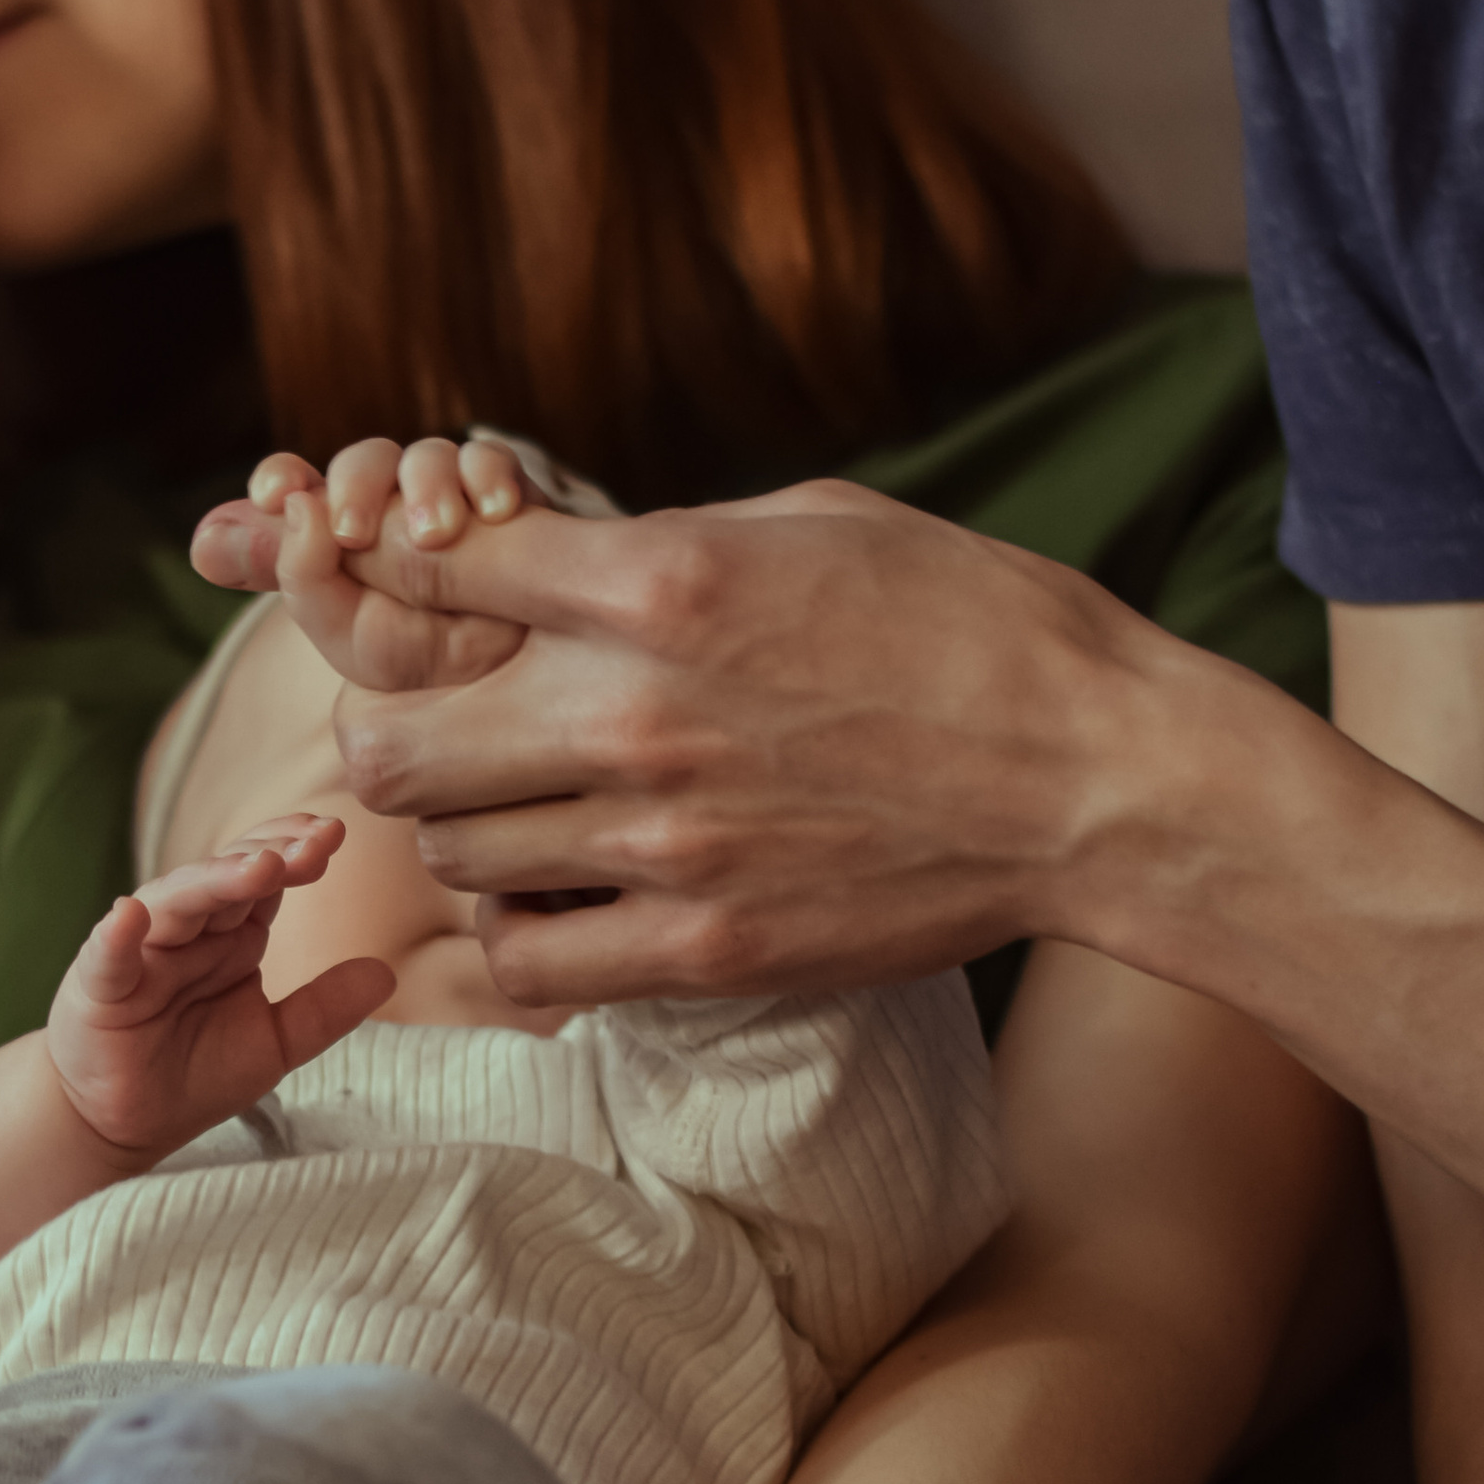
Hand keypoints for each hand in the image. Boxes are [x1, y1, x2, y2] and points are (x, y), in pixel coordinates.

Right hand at [45, 815, 392, 1156]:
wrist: (125, 1125)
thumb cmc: (194, 1074)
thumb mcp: (276, 1043)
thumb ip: (325, 1008)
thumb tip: (387, 972)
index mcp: (230, 935)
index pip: (263, 876)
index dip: (295, 852)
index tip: (334, 835)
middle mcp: (187, 932)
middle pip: (225, 875)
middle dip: (269, 854)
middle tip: (314, 842)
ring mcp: (140, 954)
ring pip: (176, 902)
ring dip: (213, 880)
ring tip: (258, 866)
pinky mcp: (99, 990)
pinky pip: (107, 958)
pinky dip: (117, 936)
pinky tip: (129, 915)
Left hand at [194, 437, 542, 693]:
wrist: (539, 698)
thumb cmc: (444, 681)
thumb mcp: (361, 638)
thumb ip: (294, 582)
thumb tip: (204, 539)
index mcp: (348, 545)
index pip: (303, 489)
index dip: (283, 480)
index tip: (274, 491)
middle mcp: (397, 515)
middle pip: (366, 463)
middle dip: (354, 484)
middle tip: (352, 531)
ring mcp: (459, 505)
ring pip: (430, 457)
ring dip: (424, 482)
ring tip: (434, 534)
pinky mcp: (518, 504)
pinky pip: (496, 468)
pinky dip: (490, 476)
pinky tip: (494, 512)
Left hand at [307, 481, 1155, 1009]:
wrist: (1095, 778)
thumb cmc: (971, 626)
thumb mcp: (811, 522)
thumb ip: (661, 537)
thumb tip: (546, 548)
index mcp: (659, 579)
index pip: (430, 571)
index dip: (405, 581)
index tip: (429, 601)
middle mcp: (636, 712)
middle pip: (388, 744)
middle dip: (395, 730)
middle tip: (444, 732)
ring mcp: (664, 843)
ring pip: (448, 853)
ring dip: (467, 830)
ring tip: (526, 812)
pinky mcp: (703, 948)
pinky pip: (525, 962)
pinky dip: (519, 932)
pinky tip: (564, 899)